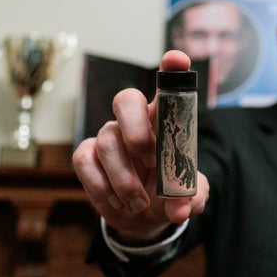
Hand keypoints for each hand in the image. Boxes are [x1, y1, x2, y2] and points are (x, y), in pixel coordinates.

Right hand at [73, 50, 208, 243]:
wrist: (144, 217)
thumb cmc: (168, 194)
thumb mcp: (188, 198)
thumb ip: (190, 199)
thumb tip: (181, 209)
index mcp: (164, 120)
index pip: (167, 86)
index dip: (171, 69)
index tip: (177, 59)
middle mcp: (134, 121)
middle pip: (126, 100)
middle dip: (137, 130)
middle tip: (151, 161)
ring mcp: (109, 135)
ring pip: (108, 141)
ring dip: (125, 178)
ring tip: (141, 203)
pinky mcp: (87, 155)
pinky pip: (85, 161)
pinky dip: (102, 187)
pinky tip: (118, 203)